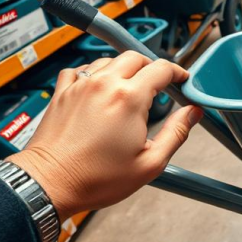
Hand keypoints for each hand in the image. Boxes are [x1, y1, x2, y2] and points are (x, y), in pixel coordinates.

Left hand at [7, 52, 202, 219]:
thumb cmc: (95, 178)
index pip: (161, 68)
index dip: (177, 72)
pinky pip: (80, 70)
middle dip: (151, 67)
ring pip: (108, 60)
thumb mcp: (149, 163)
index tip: (180, 79)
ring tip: (128, 89)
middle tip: (157, 84)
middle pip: (135, 57)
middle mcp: (104, 84)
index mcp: (129, 98)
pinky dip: (92, 74)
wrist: (49, 183)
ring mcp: (80, 85)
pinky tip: (97, 89)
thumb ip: (176, 133)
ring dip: (123, 69)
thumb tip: (192, 114)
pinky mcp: (62, 93)